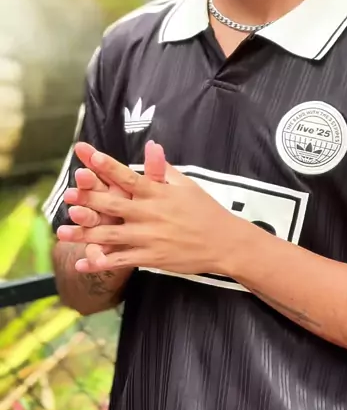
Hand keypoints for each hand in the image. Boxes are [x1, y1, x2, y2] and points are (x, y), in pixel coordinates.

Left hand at [57, 147, 247, 275]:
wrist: (222, 242)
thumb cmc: (204, 210)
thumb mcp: (186, 185)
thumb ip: (163, 169)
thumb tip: (151, 146)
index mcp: (158, 192)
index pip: (127, 176)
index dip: (106, 165)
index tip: (87, 154)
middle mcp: (150, 213)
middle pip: (112, 204)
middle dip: (87, 199)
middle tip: (67, 195)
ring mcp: (149, 237)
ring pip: (109, 234)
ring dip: (84, 233)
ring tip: (62, 231)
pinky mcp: (150, 257)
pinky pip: (119, 260)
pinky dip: (99, 262)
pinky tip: (82, 262)